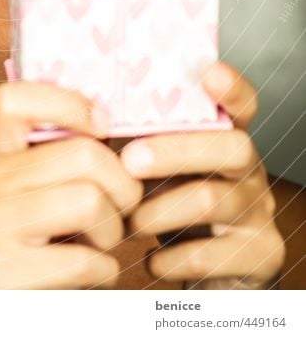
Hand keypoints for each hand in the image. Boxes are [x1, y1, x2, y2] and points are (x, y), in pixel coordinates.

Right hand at [0, 80, 142, 288]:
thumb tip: (114, 121)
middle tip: (120, 211)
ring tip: (100, 244)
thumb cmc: (47, 250)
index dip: (67, 102)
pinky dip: (105, 272)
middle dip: (122, 188)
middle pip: (82, 153)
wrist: (9, 319)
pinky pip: (83, 258)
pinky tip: (90, 276)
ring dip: (113, 232)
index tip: (103, 126)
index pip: (13, 98)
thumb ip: (66, 156)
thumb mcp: (48, 193)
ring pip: (88, 200)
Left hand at [120, 62, 284, 288]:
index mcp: (226, 140)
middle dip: (176, 151)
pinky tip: (151, 262)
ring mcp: (259, 211)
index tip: (209, 73)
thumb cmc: (169, 206)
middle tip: (130, 160)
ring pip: (214, 199)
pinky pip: (216, 254)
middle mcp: (250, 170)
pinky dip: (174, 258)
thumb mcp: (156, 169)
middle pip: (231, 147)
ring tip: (128, 221)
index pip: (242, 105)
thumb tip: (85, 114)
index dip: (231, 89)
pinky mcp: (261, 255)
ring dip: (161, 210)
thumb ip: (136, 140)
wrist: (204, 274)